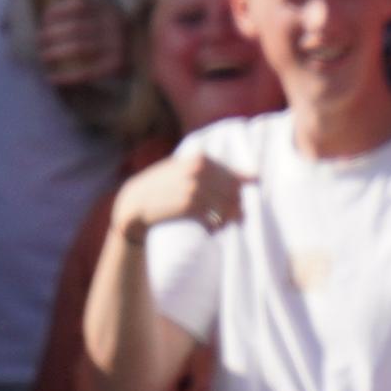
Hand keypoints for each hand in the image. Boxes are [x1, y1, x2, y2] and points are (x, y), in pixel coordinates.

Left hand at [32, 0, 127, 92]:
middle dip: (51, 36)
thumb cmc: (111, 26)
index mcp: (107, 7)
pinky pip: (87, 71)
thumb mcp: (101, 2)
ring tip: (43, 57)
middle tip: (39, 41)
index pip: (79, 5)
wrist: (143, 51)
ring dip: (56, 54)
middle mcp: (113, 25)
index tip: (44, 19)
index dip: (57, 11)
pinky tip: (53, 78)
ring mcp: (116, 46)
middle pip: (75, 29)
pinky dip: (67, 76)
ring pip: (79, 49)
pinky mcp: (116, 66)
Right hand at [114, 147, 245, 239]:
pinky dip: (216, 228)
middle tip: (233, 220)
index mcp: (200, 159)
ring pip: (228, 207)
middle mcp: (199, 171)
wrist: (135, 202)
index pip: (235, 178)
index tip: (236, 205)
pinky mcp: (189, 206)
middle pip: (235, 194)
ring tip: (219, 226)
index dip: (238, 194)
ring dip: (228, 221)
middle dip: (237, 209)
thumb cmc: (165, 186)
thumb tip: (255, 177)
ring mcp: (194, 187)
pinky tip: (210, 231)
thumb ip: (217, 172)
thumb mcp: (186, 171)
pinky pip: (215, 220)